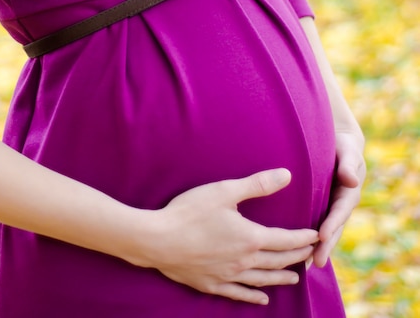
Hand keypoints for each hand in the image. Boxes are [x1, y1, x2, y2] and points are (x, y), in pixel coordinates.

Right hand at [142, 169, 318, 304]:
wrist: (157, 239)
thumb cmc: (189, 212)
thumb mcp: (224, 192)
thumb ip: (257, 185)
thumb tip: (287, 175)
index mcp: (250, 238)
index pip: (286, 240)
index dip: (303, 238)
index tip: (316, 236)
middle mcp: (244, 261)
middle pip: (278, 261)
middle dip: (296, 257)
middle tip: (310, 254)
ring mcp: (228, 275)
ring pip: (263, 280)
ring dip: (281, 278)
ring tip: (294, 278)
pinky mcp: (211, 284)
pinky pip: (239, 294)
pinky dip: (253, 297)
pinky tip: (262, 300)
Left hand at [313, 130, 365, 267]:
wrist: (335, 142)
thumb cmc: (342, 146)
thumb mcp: (348, 151)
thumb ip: (349, 164)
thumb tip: (352, 180)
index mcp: (347, 194)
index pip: (340, 212)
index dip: (332, 224)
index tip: (323, 236)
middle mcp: (338, 205)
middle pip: (332, 228)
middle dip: (325, 246)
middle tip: (316, 262)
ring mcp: (327, 208)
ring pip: (321, 230)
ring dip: (314, 248)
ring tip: (303, 265)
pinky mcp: (315, 207)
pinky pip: (310, 224)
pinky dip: (303, 238)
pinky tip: (291, 251)